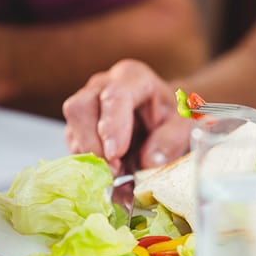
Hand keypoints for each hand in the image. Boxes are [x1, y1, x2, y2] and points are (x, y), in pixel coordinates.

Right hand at [63, 59, 190, 173]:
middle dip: (93, 144)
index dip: (111, 126)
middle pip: (79, 108)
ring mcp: (86, 106)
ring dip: (91, 159)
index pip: (114, 95)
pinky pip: (74, 147)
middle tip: (114, 171)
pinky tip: (111, 177)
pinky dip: (90, 166)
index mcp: (132, 78)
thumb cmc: (172, 116)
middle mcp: (102, 86)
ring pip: (72, 131)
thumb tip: (148, 162)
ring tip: (118, 177)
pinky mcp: (78, 128)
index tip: (115, 154)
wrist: (163, 117)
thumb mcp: (183, 126)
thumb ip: (170, 141)